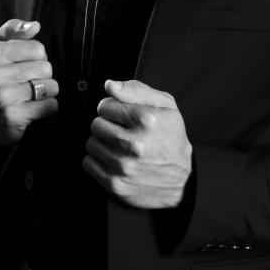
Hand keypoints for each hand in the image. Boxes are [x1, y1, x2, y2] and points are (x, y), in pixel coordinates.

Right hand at [0, 19, 58, 146]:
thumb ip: (12, 30)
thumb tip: (34, 26)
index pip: (37, 48)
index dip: (36, 57)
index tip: (23, 65)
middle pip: (45, 67)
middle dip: (42, 75)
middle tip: (26, 82)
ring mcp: (2, 97)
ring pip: (50, 87)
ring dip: (46, 92)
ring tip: (29, 95)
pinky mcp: (13, 117)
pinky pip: (50, 106)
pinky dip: (47, 108)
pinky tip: (31, 109)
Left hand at [83, 79, 192, 208]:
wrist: (181, 180)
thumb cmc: (171, 138)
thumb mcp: (165, 106)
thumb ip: (136, 90)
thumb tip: (110, 85)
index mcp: (146, 120)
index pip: (105, 106)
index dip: (113, 109)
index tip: (122, 116)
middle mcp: (134, 144)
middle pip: (96, 124)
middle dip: (106, 125)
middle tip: (122, 132)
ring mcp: (124, 166)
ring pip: (91, 144)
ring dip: (102, 143)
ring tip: (119, 147)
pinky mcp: (116, 184)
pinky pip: (88, 164)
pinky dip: (98, 161)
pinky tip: (114, 160)